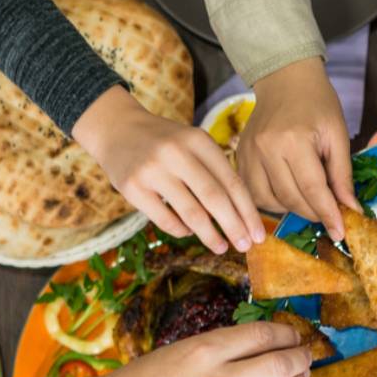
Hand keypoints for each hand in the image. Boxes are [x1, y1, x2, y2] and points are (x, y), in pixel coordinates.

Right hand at [29, 322, 308, 376]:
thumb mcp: (183, 348)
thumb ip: (222, 348)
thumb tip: (263, 344)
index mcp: (206, 350)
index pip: (262, 335)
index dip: (286, 333)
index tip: (293, 333)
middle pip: (279, 365)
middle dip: (300, 357)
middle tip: (305, 353)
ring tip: (302, 375)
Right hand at [73, 86, 264, 253]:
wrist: (117, 128)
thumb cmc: (165, 143)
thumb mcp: (192, 144)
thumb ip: (215, 172)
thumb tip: (242, 216)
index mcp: (198, 140)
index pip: (232, 182)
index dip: (248, 212)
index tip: (259, 234)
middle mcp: (177, 153)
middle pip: (215, 198)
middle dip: (234, 227)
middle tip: (246, 246)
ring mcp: (153, 171)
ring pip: (191, 212)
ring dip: (210, 235)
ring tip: (221, 248)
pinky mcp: (132, 188)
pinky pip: (165, 219)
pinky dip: (181, 230)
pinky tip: (189, 233)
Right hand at [241, 57, 358, 240]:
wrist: (285, 80)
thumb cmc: (317, 104)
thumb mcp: (337, 135)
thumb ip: (342, 174)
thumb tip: (351, 210)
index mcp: (293, 139)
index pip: (312, 188)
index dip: (328, 214)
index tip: (340, 232)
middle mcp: (266, 148)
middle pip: (290, 198)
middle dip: (313, 213)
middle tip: (330, 215)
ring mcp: (248, 154)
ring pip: (269, 201)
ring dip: (292, 209)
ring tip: (309, 201)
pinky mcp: (239, 157)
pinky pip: (254, 193)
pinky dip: (272, 202)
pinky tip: (287, 194)